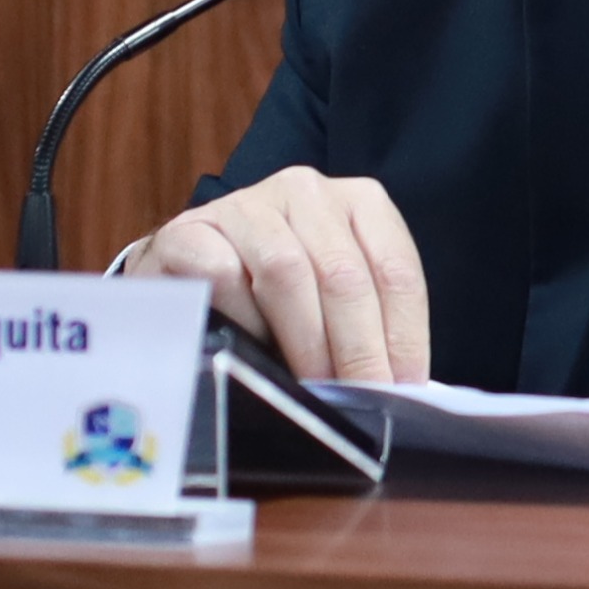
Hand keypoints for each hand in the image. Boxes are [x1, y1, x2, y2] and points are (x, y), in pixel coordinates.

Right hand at [128, 165, 431, 382]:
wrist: (185, 269)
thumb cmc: (273, 289)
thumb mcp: (333, 294)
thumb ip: (368, 322)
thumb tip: (397, 384)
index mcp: (358, 202)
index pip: (395, 270)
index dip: (403, 335)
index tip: (401, 387)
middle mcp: (306, 192)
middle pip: (344, 275)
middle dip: (357, 347)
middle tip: (359, 397)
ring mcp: (246, 205)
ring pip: (287, 271)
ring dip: (305, 340)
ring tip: (313, 386)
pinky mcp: (190, 230)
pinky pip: (224, 275)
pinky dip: (243, 319)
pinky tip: (251, 349)